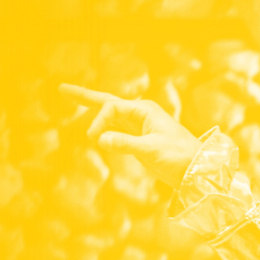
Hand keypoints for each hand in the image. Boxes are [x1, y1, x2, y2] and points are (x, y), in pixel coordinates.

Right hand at [59, 83, 200, 187]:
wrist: (197, 171)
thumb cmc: (180, 157)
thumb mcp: (152, 150)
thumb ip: (126, 143)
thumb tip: (101, 139)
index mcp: (145, 110)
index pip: (111, 108)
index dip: (99, 121)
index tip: (94, 139)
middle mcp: (141, 114)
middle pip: (107, 102)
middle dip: (85, 96)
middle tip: (61, 89)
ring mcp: (140, 127)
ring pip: (111, 115)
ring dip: (92, 109)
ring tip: (71, 97)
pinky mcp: (140, 140)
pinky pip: (117, 129)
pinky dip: (104, 126)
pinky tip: (96, 125)